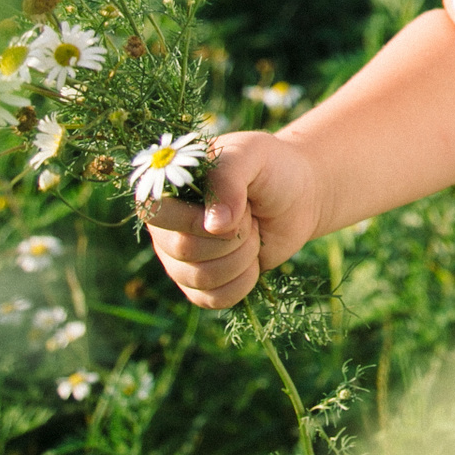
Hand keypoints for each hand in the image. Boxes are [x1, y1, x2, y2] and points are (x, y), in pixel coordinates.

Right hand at [143, 131, 326, 309]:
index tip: (233, 209)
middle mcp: (166, 230)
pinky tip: (255, 258)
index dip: (194, 218)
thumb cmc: (269, 169)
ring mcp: (182, 262)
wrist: (300, 196)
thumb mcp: (250, 155)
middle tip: (250, 215)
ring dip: (242, 256)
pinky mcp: (204, 287)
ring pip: (201, 278)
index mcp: (167, 192)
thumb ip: (228, 178)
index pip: (154, 213)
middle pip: (184, 248)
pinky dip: (245, 280)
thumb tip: (214, 226)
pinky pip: (216, 299)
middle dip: (232, 234)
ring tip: (252, 232)